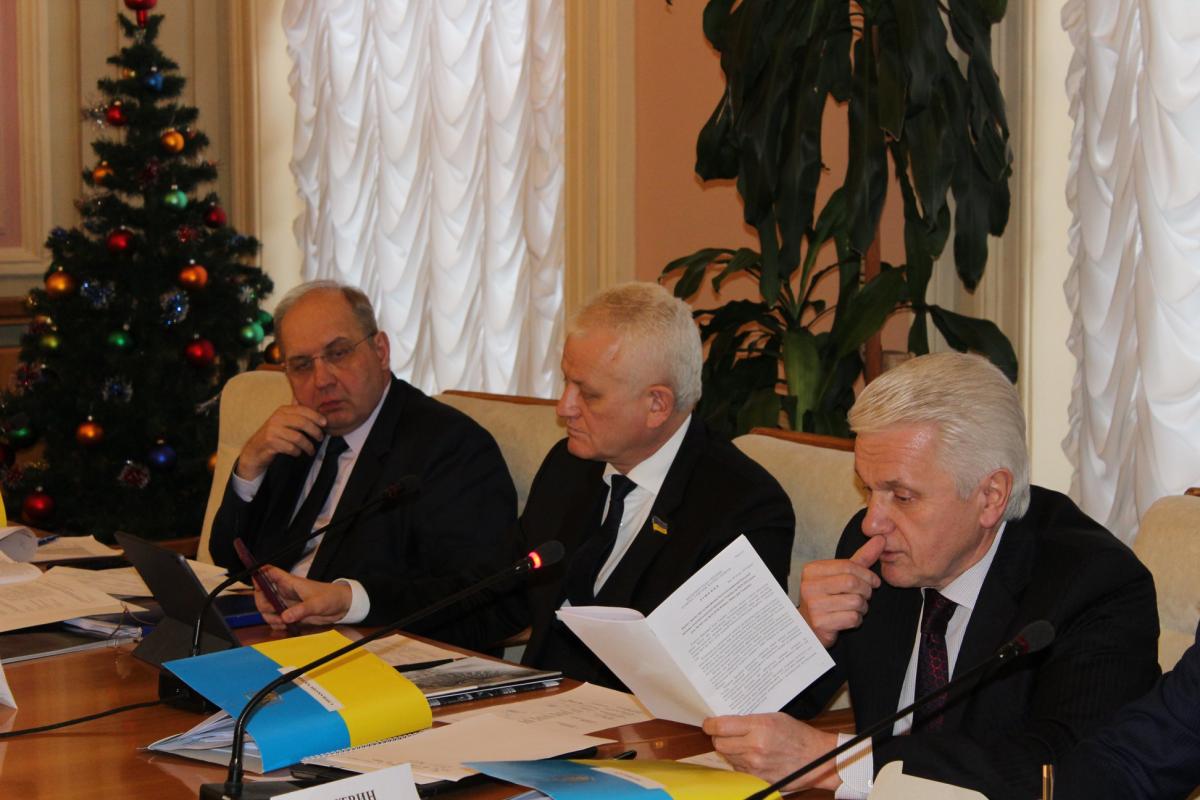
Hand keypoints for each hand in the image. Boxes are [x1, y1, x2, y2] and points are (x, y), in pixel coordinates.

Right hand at [235, 404, 327, 479]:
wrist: (255, 450)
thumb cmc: (275, 435)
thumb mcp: (285, 421)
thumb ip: (297, 414)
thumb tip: (317, 408)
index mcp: (283, 410)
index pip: (303, 410)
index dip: (316, 416)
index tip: (325, 423)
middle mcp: (277, 418)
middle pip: (302, 423)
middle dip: (315, 431)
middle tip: (320, 438)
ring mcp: (272, 430)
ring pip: (298, 437)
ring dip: (308, 446)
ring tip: (311, 450)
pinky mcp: (270, 442)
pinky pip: (290, 447)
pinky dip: (297, 452)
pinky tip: (297, 453)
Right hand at [254, 565, 351, 628]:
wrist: (340, 607)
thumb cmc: (331, 597)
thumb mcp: (317, 603)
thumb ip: (301, 610)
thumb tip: (284, 617)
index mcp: (289, 582)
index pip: (269, 572)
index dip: (259, 573)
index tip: (255, 581)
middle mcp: (284, 591)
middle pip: (262, 594)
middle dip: (263, 604)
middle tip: (273, 612)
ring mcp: (286, 603)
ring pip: (266, 609)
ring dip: (270, 617)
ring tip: (282, 622)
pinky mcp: (290, 614)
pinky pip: (275, 619)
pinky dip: (277, 624)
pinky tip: (285, 626)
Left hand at [703, 713, 839, 790]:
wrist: (817, 758)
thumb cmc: (797, 734)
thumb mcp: (773, 717)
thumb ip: (749, 720)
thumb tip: (726, 721)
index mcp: (759, 727)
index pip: (721, 727)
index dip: (710, 725)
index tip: (708, 723)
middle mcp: (755, 747)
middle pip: (719, 744)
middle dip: (718, 737)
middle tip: (723, 732)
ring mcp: (756, 765)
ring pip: (727, 757)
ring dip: (728, 749)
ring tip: (740, 743)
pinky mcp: (758, 778)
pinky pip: (737, 768)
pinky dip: (738, 761)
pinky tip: (748, 755)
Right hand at [798, 536, 883, 647]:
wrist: (809, 627)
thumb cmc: (827, 598)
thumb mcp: (841, 575)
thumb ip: (861, 558)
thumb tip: (881, 538)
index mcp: (812, 570)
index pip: (848, 566)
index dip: (867, 574)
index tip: (874, 582)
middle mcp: (809, 586)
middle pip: (852, 582)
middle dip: (866, 591)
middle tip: (866, 596)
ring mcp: (813, 605)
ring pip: (854, 601)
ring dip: (863, 607)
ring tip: (856, 608)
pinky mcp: (820, 623)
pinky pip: (851, 618)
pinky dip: (857, 620)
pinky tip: (849, 619)